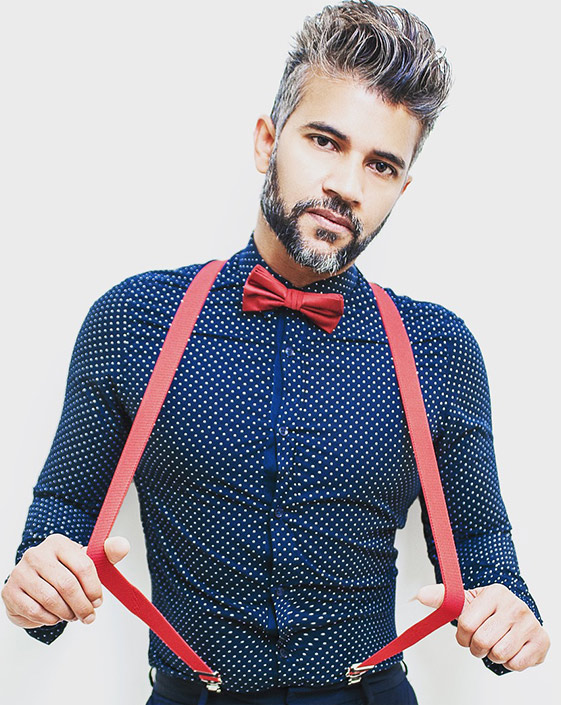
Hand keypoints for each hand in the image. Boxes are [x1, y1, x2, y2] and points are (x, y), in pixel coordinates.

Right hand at [2, 534, 129, 628]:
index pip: (83, 566)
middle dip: (82, 605)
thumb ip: (106, 553)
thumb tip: (124, 546)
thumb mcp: (85, 559)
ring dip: (67, 613)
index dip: (94, 588)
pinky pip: (35, 611)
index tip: (98, 602)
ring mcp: (20, 572)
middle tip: (89, 617)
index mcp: (58, 543)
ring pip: (51, 599)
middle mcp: (36, 554)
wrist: (33, 580)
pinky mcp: (10, 591)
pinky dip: (49, 619)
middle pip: (67, 585)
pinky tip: (56, 617)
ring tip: (73, 616)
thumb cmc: (63, 570)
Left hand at [415, 583, 549, 670]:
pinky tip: (511, 649)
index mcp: (495, 593)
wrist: (520, 616)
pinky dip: (509, 662)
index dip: (462, 636)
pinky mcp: (541, 641)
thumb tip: (420, 595)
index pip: (466, 623)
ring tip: (496, 643)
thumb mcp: (468, 601)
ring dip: (492, 655)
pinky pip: (516, 664)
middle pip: (482, 641)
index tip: (466, 633)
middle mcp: (514, 606)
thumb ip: (444, 598)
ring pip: (498, 653)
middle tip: (481, 641)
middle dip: (476, 647)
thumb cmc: (492, 611)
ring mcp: (529, 623)